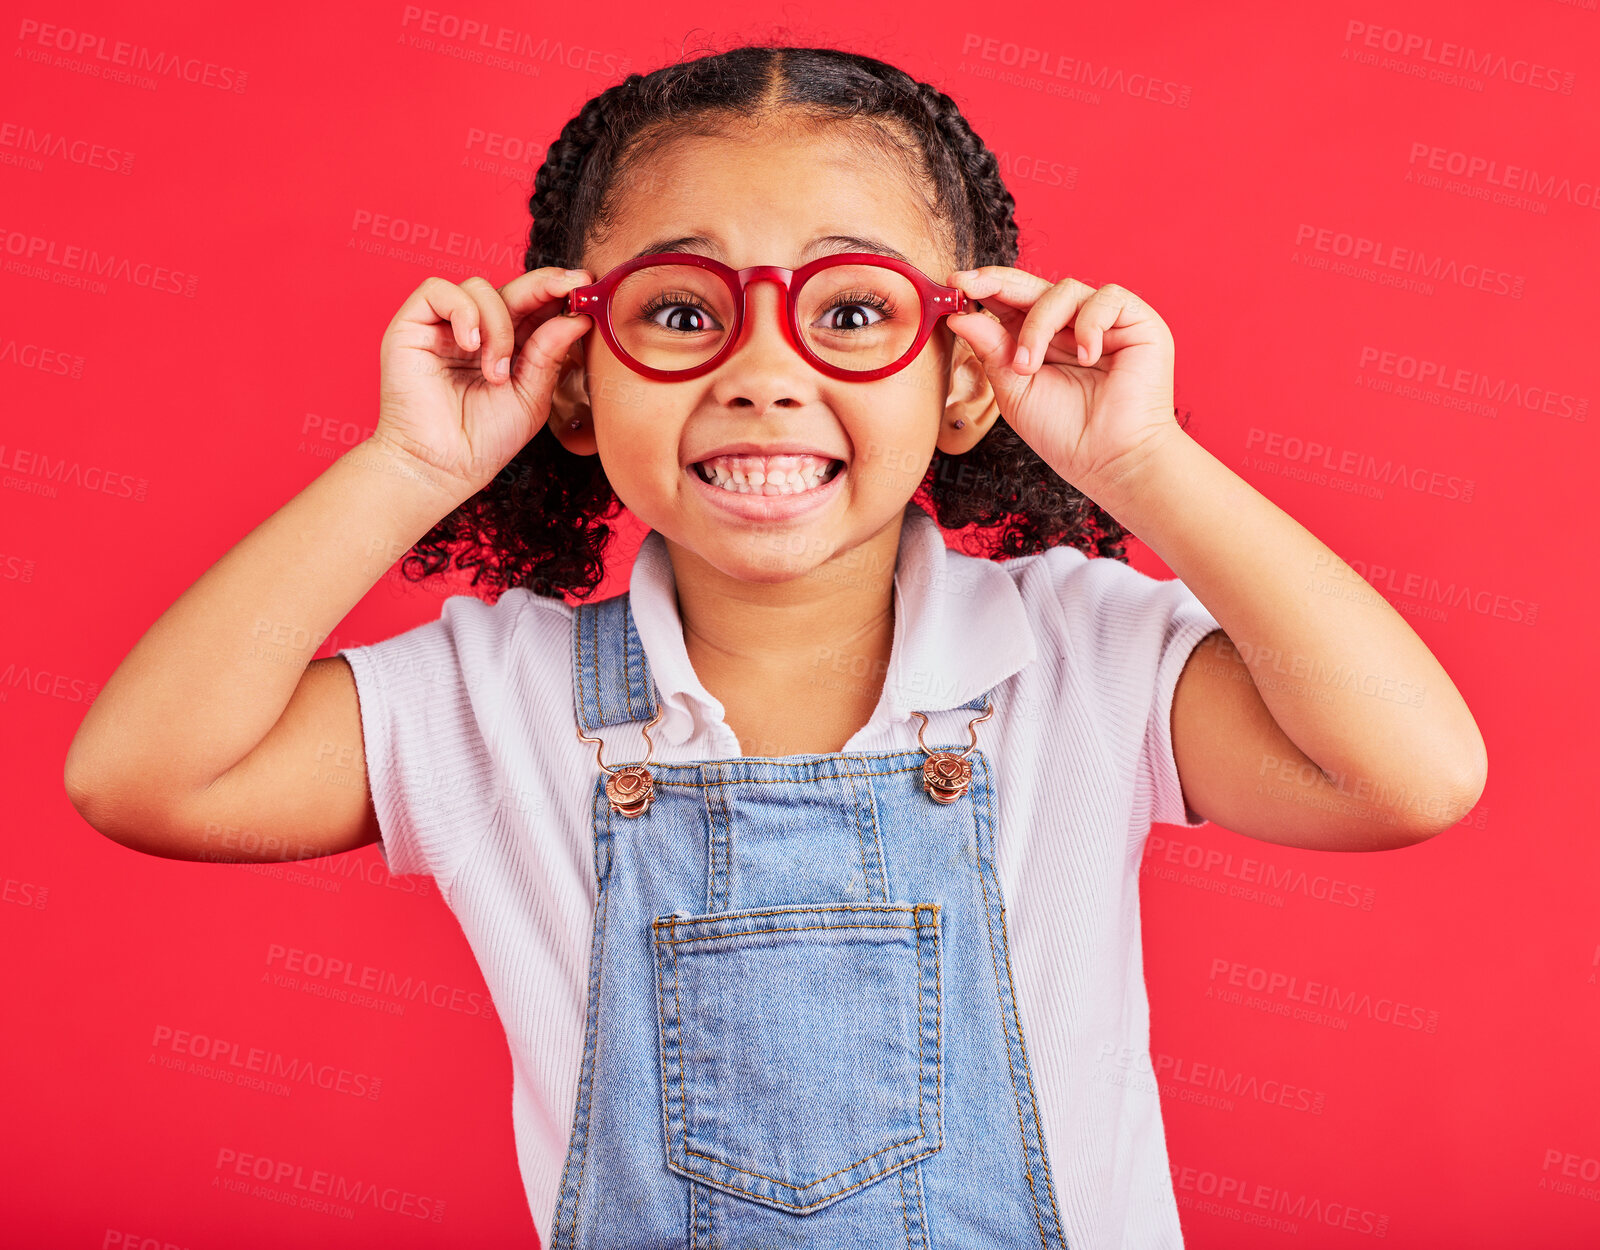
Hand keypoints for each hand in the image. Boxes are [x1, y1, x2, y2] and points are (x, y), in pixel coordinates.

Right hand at [373, 268, 593, 498]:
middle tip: (571, 287)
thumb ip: (550, 355)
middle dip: (544, 286)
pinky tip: (470, 345)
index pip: (535, 307)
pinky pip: (439, 290)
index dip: (559, 292)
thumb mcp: (531, 397)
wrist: (441, 467)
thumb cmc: (484, 440)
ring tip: (496, 370)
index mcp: (509, 346)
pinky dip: (463, 312)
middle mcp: (478, 331)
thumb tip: (577, 318)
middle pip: (512, 289)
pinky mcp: (412, 325)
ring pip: (480, 288)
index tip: (587, 285)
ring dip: (499, 325)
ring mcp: (444, 326)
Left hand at [945, 266, 1181, 500]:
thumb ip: (991, 350)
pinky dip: (1090, 324)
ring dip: (1039, 325)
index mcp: (1039, 340)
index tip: (955, 284)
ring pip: (1065, 291)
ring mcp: (1103, 322)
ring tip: (1029, 367)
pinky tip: (1087, 357)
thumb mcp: (1014, 390)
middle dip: (999, 283)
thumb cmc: (1064, 433)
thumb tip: (960, 317)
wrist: (1109, 460)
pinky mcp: (1136, 321)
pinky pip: (1107, 298)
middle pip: (1034, 286)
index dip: (985, 288)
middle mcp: (1070, 325)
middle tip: (970, 286)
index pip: (1011, 301)